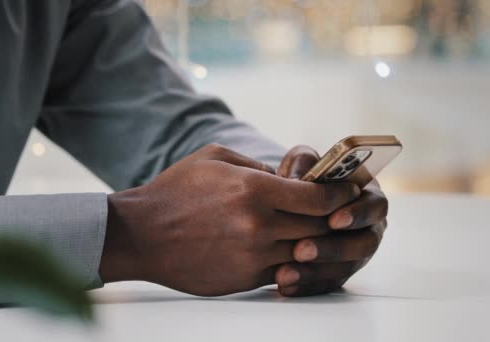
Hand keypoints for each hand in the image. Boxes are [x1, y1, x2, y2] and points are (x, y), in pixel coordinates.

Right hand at [99, 144, 361, 295]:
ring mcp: (252, 255)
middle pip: (318, 226)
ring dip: (315, 241)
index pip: (318, 197)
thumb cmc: (177, 190)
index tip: (347, 190)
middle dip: (333, 218)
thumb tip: (287, 175)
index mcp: (254, 189)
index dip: (339, 194)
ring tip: (319, 230)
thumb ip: (257, 164)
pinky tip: (288, 248)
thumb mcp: (216, 158)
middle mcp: (258, 225)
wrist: (141, 235)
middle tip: (341, 211)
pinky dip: (291, 259)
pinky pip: (282, 269)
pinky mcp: (244, 278)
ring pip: (304, 251)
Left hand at [274, 145, 387, 296]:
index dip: (358, 214)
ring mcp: (354, 254)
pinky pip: (326, 285)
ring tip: (286, 271)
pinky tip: (285, 284)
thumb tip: (295, 180)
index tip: (334, 219)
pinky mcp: (337, 273)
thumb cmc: (303, 177)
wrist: (288, 202)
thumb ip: (304, 163)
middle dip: (333, 249)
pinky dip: (306, 286)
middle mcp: (368, 228)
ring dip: (316, 271)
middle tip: (302, 249)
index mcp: (368, 197)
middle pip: (363, 244)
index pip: (375, 206)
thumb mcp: (303, 162)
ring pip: (345, 269)